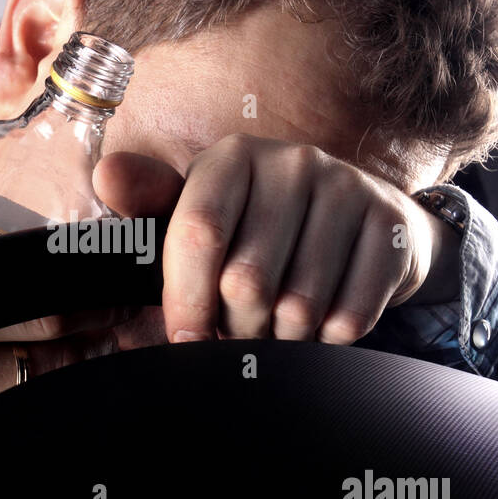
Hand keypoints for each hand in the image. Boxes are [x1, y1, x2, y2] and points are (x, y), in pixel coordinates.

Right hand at [0, 161, 128, 498]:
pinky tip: (42, 407)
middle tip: (111, 318)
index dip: (78, 294)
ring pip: (33, 402)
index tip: (103, 280)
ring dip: (69, 377)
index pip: (27, 302)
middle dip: (90, 333)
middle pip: (47, 356)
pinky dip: (30, 422)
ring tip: (86, 354)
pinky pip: (3, 442)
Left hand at [94, 134, 460, 344]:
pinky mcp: (392, 227)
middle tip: (242, 333)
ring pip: (298, 306)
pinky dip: (328, 341)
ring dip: (283, 340)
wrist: (365, 224)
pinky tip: (322, 326)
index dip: (185, 301)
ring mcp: (349, 189)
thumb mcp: (203, 212)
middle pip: (246, 281)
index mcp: (233, 157)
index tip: (186, 341)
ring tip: (279, 330)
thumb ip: (151, 205)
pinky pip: (349, 317)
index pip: (198, 233)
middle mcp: (293, 161)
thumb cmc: (263, 227)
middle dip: (237, 328)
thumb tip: (106, 175)